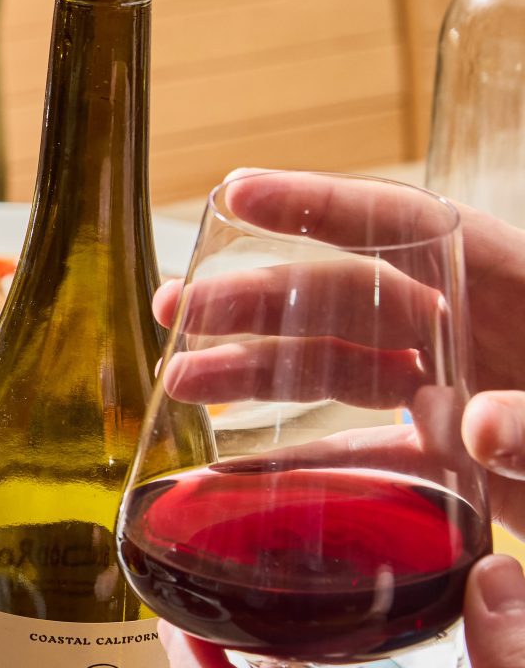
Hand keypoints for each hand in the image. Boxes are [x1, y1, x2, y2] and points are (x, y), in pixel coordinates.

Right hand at [155, 169, 524, 529]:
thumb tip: (473, 428)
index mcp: (518, 285)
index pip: (406, 224)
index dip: (320, 205)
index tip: (235, 195)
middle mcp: (475, 330)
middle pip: (349, 298)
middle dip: (257, 298)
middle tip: (178, 309)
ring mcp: (459, 392)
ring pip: (342, 368)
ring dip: (260, 372)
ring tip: (181, 383)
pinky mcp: (452, 456)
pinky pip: (366, 448)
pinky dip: (306, 461)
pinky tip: (244, 471)